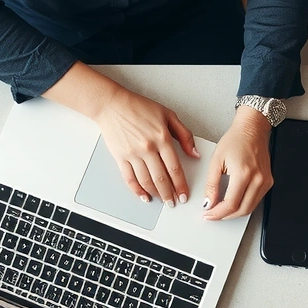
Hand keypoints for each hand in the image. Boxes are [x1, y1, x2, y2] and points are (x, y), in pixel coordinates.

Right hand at [96, 86, 199, 205]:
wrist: (112, 104)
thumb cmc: (138, 107)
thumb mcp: (168, 115)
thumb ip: (184, 135)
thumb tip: (194, 153)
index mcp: (162, 138)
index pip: (174, 168)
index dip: (181, 185)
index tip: (184, 194)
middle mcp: (148, 148)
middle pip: (161, 178)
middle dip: (169, 194)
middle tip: (174, 202)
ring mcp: (133, 154)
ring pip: (146, 181)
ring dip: (156, 194)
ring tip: (162, 200)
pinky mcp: (120, 157)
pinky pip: (129, 179)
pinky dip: (137, 190)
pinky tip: (144, 196)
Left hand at [202, 106, 273, 219]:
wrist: (251, 130)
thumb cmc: (235, 140)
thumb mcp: (216, 161)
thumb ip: (211, 185)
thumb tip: (209, 203)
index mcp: (244, 173)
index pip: (231, 204)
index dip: (218, 213)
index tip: (208, 214)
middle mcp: (258, 179)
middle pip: (242, 210)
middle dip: (225, 216)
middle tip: (213, 214)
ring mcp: (265, 181)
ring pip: (250, 208)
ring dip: (234, 212)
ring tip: (221, 209)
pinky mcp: (268, 182)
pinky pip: (256, 200)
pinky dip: (243, 205)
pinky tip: (233, 202)